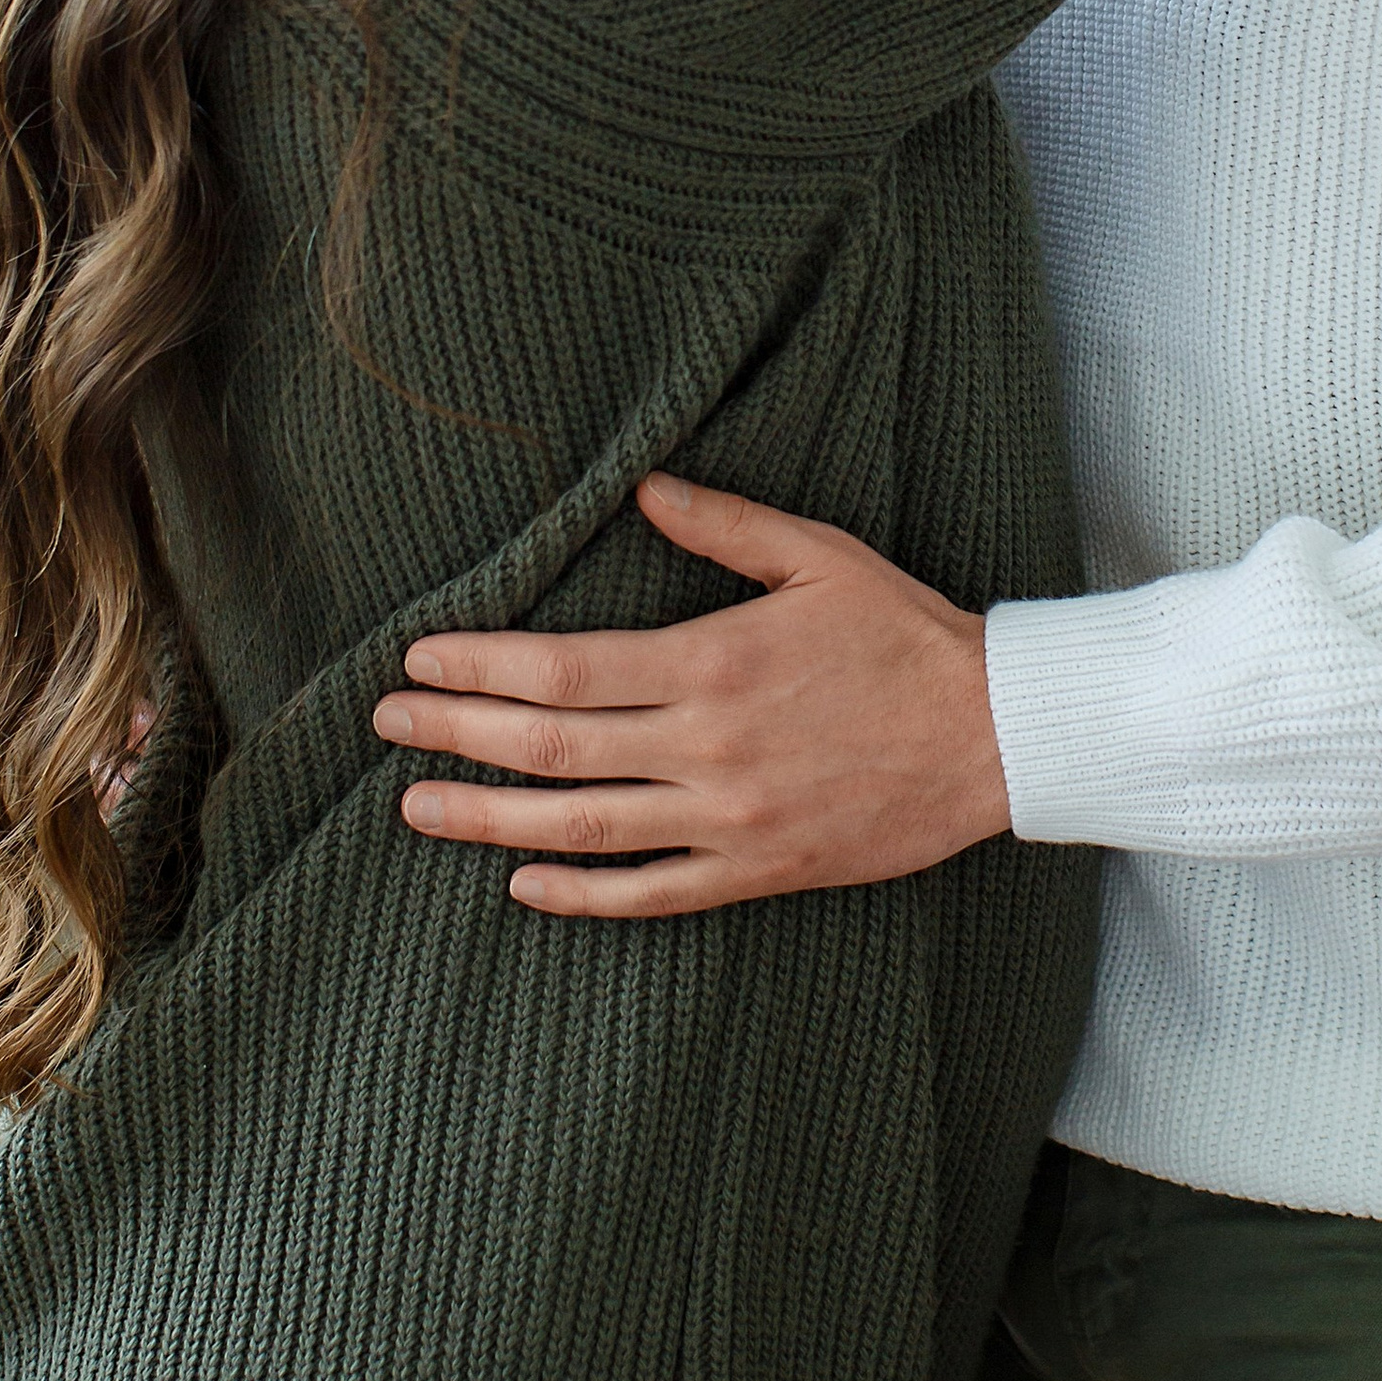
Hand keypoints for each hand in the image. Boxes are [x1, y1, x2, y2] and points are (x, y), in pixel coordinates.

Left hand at [368, 474, 1013, 915]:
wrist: (994, 736)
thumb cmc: (904, 635)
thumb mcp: (818, 556)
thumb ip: (724, 525)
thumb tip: (643, 486)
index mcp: (712, 661)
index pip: (563, 668)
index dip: (480, 666)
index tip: (420, 658)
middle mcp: (706, 746)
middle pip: (550, 746)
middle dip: (456, 734)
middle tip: (387, 723)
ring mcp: (727, 817)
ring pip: (582, 826)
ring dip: (488, 819)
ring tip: (417, 808)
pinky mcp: (756, 868)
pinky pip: (651, 891)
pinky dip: (579, 894)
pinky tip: (522, 882)